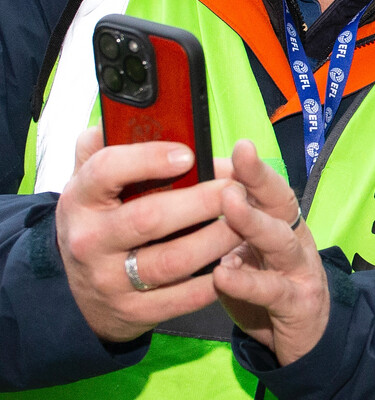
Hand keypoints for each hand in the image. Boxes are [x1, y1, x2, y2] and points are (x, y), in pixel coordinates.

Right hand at [55, 126, 241, 342]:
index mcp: (80, 197)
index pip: (108, 170)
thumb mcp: (88, 178)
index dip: (150, 159)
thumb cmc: (98, 218)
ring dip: (215, 239)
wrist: (79, 291)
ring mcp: (109, 281)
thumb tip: (126, 111)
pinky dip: (211, 279)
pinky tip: (233, 259)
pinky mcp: (133, 313)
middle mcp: (89, 240)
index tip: (189, 154)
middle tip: (236, 188)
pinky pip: (179, 298)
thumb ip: (103, 142)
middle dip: (200, 202)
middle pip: (149, 218)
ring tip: (245, 220)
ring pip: (172, 261)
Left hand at [213, 140, 329, 365]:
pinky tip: (223, 274)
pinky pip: (272, 290)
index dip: (251, 166)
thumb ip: (227, 228)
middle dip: (260, 176)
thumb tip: (186, 194)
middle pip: (280, 201)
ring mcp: (300, 270)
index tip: (233, 144)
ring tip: (229, 203)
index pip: (268, 185)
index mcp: (282, 221)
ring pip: (279, 240)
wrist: (307, 342)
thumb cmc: (266, 289)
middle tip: (240, 152)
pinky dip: (247, 281)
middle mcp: (295, 238)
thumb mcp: (246, 253)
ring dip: (253, 220)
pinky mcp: (297, 304)